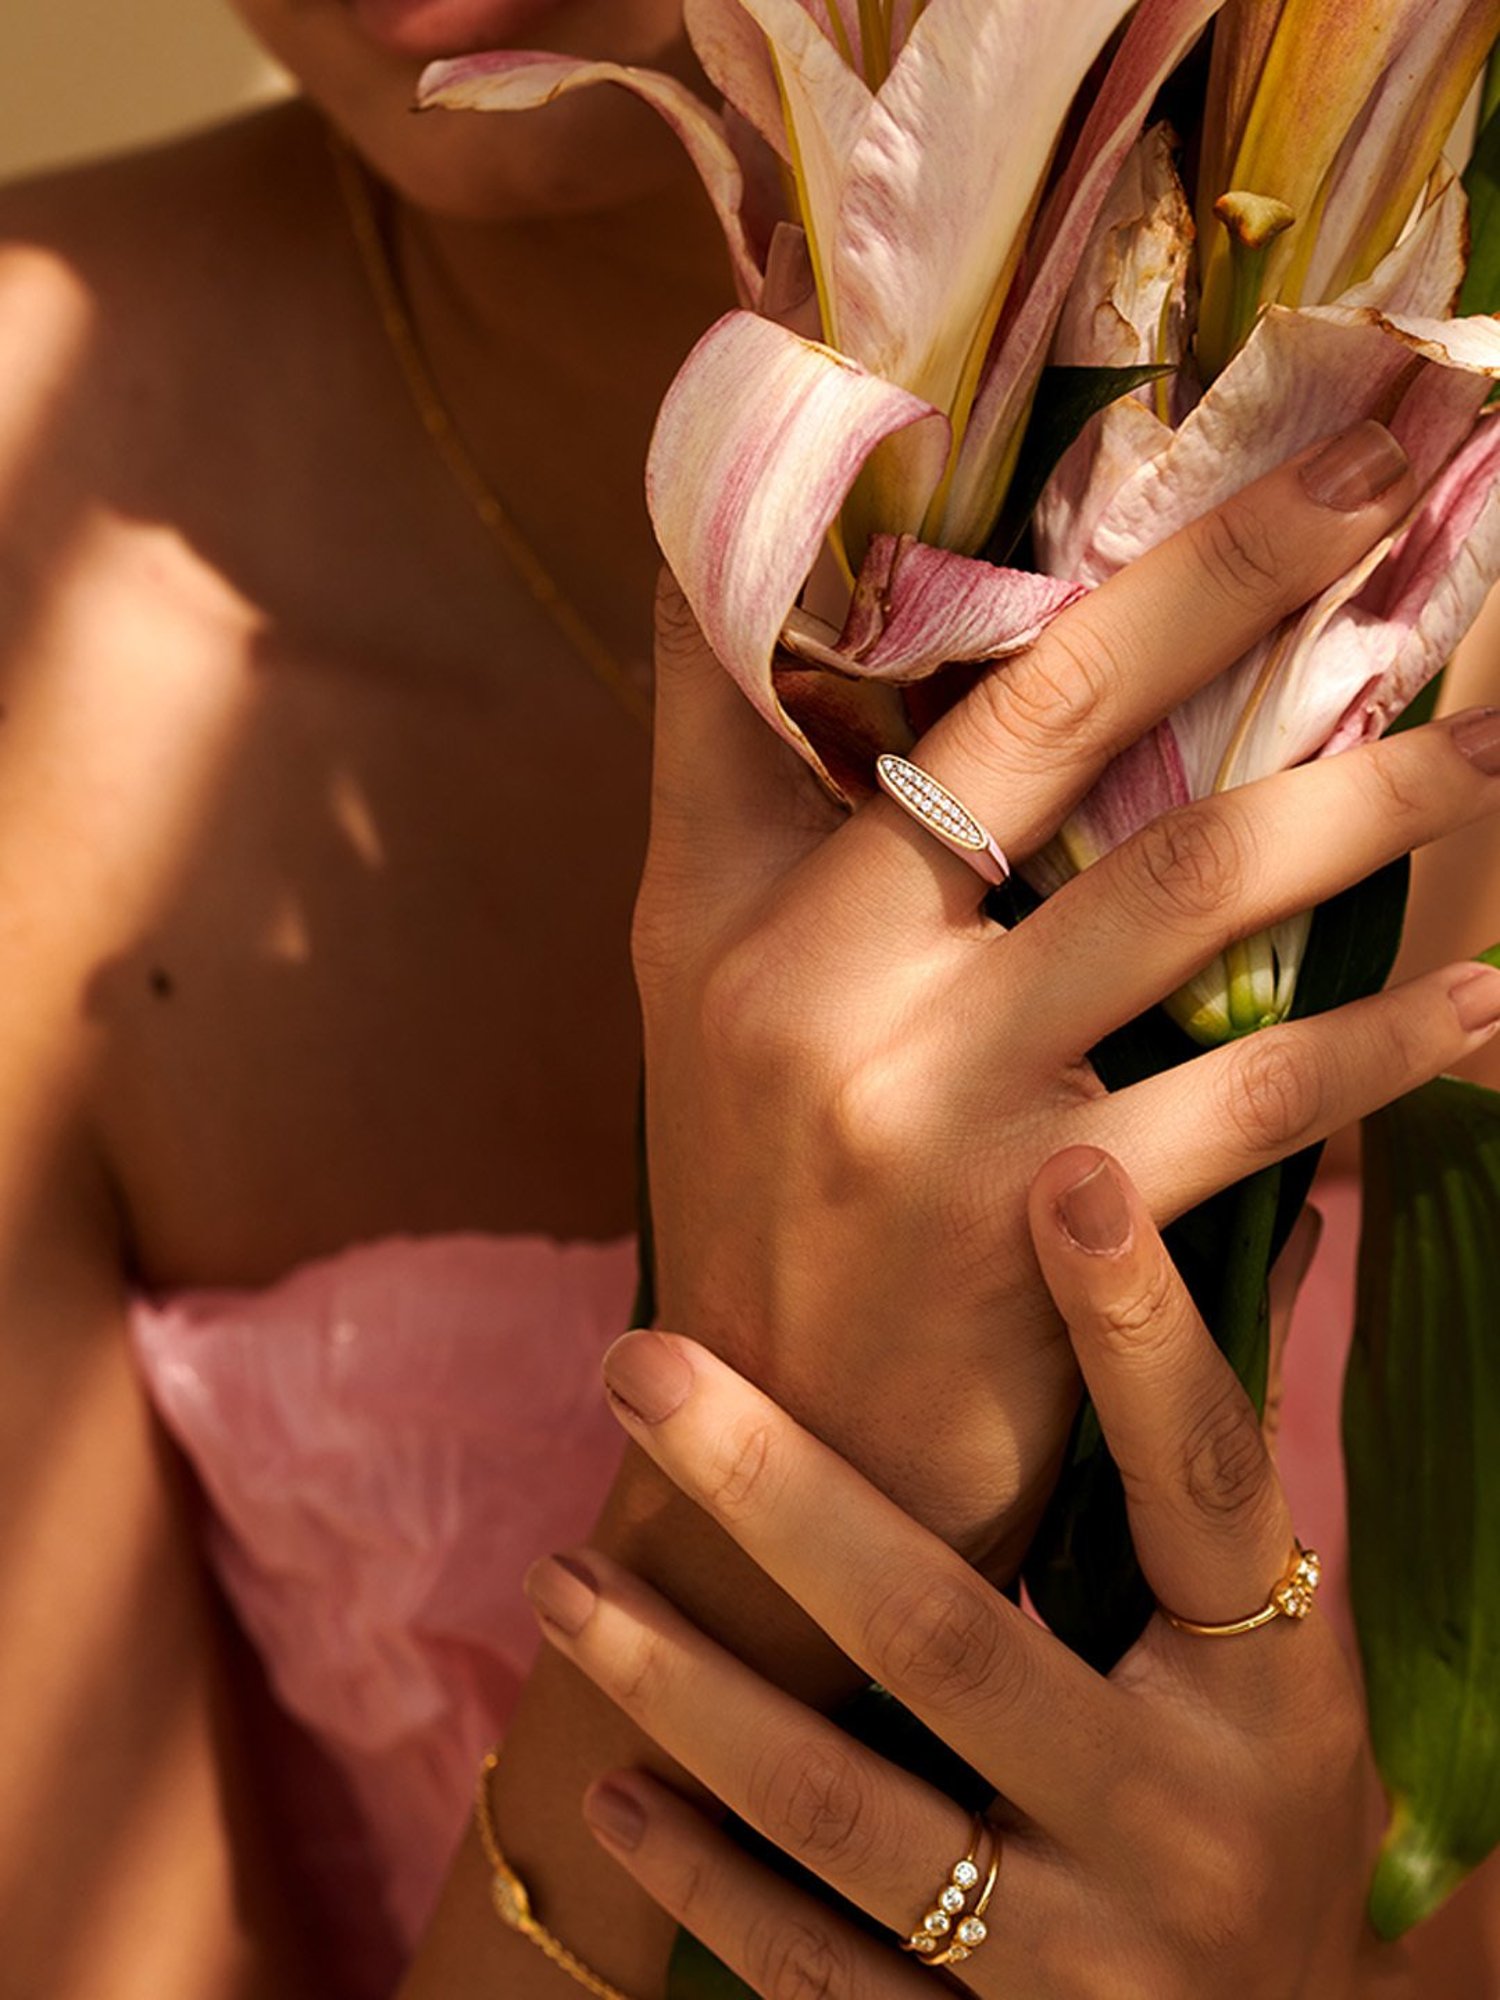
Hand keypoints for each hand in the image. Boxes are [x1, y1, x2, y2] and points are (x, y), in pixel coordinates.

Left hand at [522, 1149, 1414, 1999]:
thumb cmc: (1263, 1802)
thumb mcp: (1276, 1666)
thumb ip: (1200, 1492)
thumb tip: (1194, 1226)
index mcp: (1275, 1690)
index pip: (1205, 1479)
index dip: (1143, 1328)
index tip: (1068, 1172)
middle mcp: (1190, 1826)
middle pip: (951, 1639)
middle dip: (775, 1493)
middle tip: (637, 1364)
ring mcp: (1089, 1964)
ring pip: (845, 1815)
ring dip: (685, 1687)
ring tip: (565, 1581)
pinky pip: (820, 1974)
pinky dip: (706, 1878)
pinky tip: (610, 1791)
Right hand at [634, 423, 1499, 1569]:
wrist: (779, 1464)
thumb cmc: (775, 1216)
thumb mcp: (726, 1023)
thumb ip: (783, 849)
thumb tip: (861, 679)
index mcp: (720, 903)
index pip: (749, 658)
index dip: (861, 509)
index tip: (1011, 395)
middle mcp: (803, 966)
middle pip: (1039, 711)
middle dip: (1225, 575)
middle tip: (1384, 477)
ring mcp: (917, 1088)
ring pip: (1180, 883)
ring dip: (1361, 800)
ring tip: (1488, 754)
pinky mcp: (1027, 1217)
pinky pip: (1247, 1097)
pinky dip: (1382, 1049)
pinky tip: (1485, 1007)